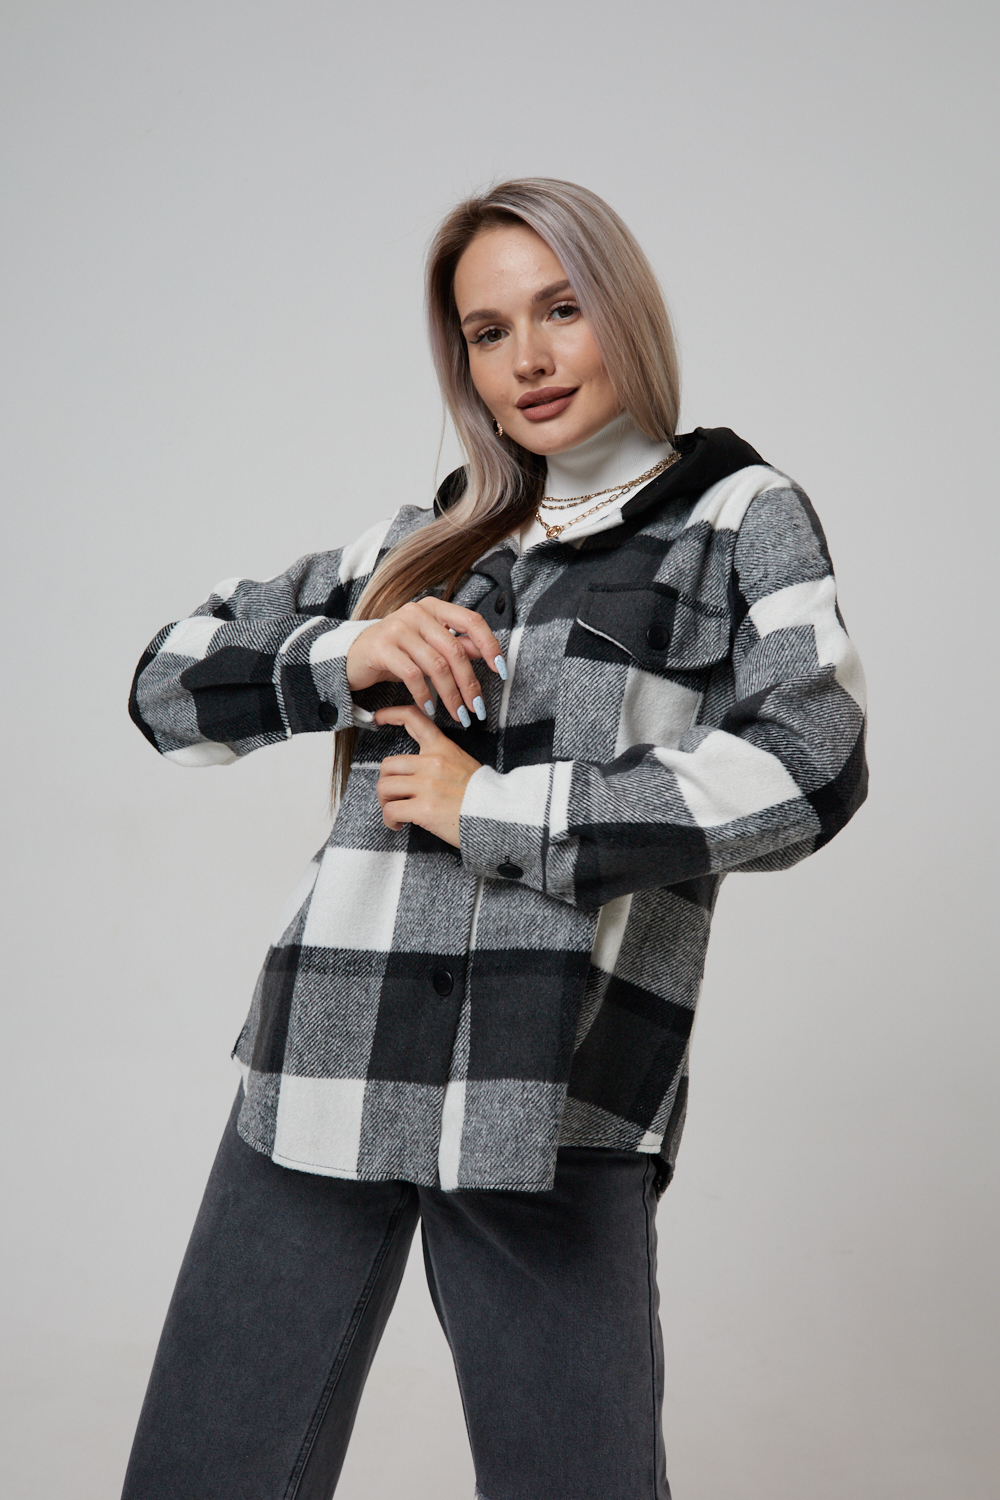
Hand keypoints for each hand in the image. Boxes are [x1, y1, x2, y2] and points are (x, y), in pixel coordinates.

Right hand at [345, 597, 506, 727]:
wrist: (352, 656)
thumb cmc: (396, 652)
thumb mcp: (428, 646)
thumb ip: (456, 645)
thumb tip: (487, 652)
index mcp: (434, 608)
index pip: (471, 621)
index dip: (490, 645)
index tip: (501, 670)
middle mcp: (417, 612)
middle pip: (455, 650)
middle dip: (469, 683)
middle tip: (477, 708)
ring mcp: (398, 628)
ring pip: (436, 665)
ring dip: (450, 695)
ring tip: (458, 714)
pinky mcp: (381, 646)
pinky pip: (412, 675)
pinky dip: (425, 695)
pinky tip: (430, 708)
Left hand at [374, 704, 481, 846]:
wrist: (499, 816)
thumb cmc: (482, 795)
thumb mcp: (463, 764)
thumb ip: (439, 761)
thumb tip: (416, 772)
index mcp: (442, 748)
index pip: (414, 719)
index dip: (392, 714)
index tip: (378, 718)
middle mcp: (432, 763)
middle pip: (388, 765)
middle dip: (386, 783)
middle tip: (394, 797)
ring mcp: (427, 786)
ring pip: (384, 787)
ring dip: (385, 802)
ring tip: (396, 812)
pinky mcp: (424, 809)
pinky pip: (390, 811)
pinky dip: (389, 820)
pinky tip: (399, 824)